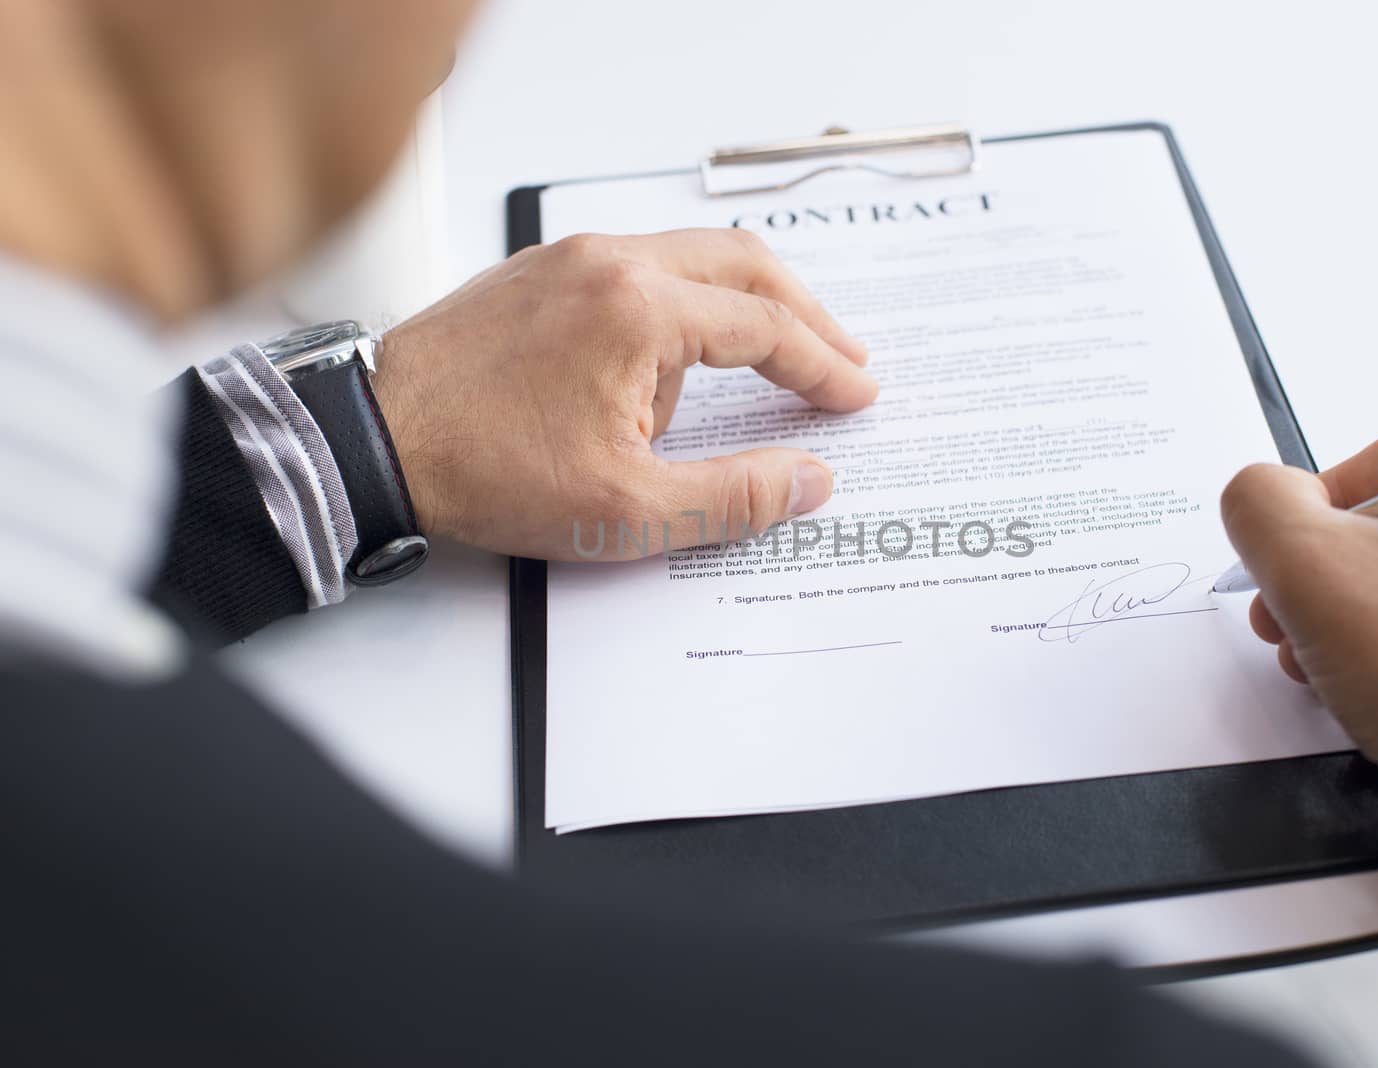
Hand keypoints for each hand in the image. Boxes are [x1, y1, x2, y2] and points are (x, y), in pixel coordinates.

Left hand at [374, 229, 876, 559]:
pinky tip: (660, 373)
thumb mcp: (626, 513)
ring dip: (733, 313)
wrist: (370, 442)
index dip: (825, 365)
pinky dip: (675, 309)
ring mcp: (569, 257)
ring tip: (739, 388)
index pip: (767, 327)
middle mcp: (609, 261)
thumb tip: (811, 480)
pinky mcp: (538, 272)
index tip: (857, 394)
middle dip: (802, 312)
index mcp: (640, 309)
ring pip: (688, 260)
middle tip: (840, 358)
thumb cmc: (483, 471)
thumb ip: (735, 497)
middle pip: (742, 262)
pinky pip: (634, 271)